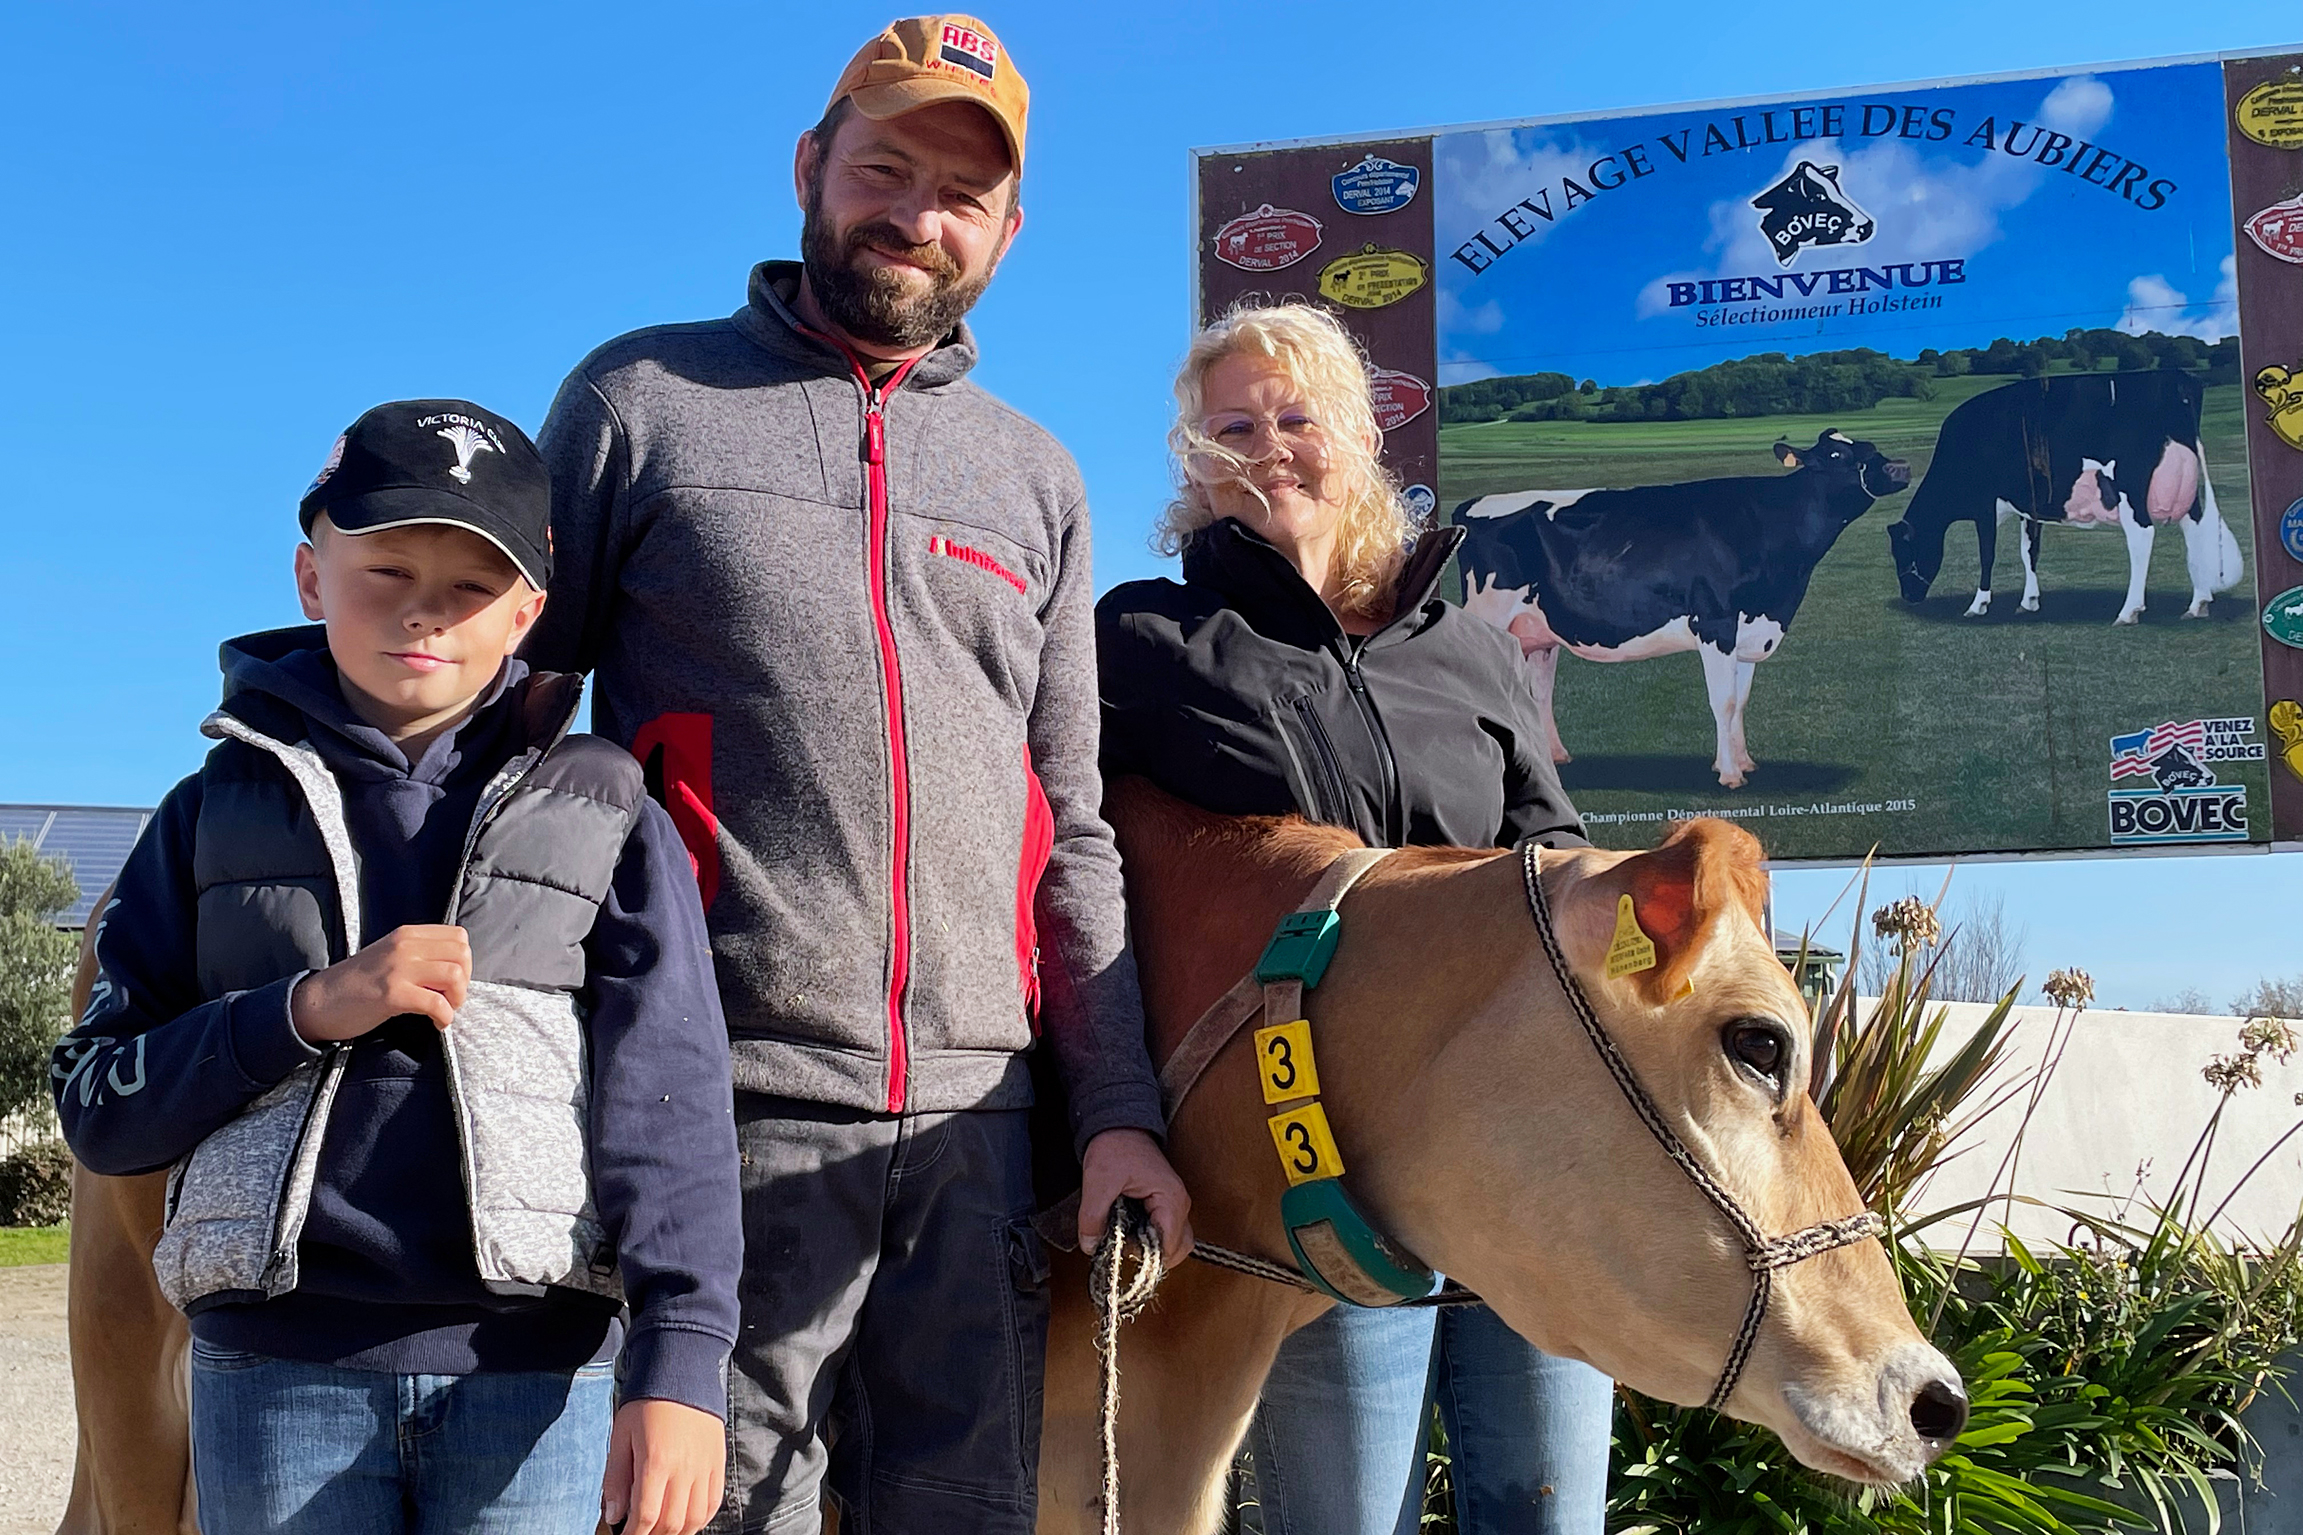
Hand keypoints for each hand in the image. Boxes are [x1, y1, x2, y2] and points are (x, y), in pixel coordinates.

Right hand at [288, 925, 470, 1042]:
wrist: (319, 1001)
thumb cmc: (359, 983)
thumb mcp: (391, 956)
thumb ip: (420, 955)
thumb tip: (457, 968)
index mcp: (407, 934)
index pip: (459, 937)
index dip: (464, 961)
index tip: (452, 981)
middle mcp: (405, 945)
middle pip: (462, 955)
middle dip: (465, 981)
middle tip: (450, 999)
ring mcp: (398, 968)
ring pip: (454, 975)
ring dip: (457, 999)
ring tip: (444, 1011)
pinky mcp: (392, 994)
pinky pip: (436, 1003)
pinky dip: (445, 1016)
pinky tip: (437, 1023)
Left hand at [602, 1397, 725, 1534]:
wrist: (684, 1373)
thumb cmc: (647, 1404)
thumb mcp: (621, 1436)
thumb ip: (615, 1478)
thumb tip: (614, 1515)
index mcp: (656, 1462)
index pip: (645, 1517)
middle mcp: (684, 1469)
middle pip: (670, 1524)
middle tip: (640, 1533)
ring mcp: (705, 1468)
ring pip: (694, 1519)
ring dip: (676, 1532)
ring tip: (661, 1531)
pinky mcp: (718, 1464)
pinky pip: (713, 1503)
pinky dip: (699, 1519)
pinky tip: (685, 1521)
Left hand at [1078, 1127, 1192, 1263]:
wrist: (1119, 1124)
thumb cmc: (1115, 1146)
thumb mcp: (1098, 1181)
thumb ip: (1093, 1216)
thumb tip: (1090, 1246)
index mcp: (1170, 1199)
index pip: (1170, 1246)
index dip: (1147, 1257)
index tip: (1124, 1254)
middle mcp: (1178, 1204)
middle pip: (1178, 1249)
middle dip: (1153, 1258)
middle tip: (1124, 1249)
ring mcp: (1173, 1204)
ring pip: (1173, 1242)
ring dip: (1151, 1249)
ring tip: (1124, 1239)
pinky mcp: (1163, 1204)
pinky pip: (1164, 1231)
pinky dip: (1149, 1239)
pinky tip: (1127, 1232)